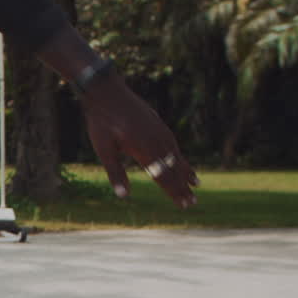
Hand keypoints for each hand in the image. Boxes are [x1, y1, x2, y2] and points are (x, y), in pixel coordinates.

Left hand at [82, 76, 198, 208]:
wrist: (107, 92)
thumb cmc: (102, 123)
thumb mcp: (104, 150)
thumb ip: (115, 173)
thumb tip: (123, 196)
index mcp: (144, 150)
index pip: (163, 177)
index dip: (174, 192)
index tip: (184, 205)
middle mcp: (157, 141)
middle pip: (173, 169)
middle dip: (183, 187)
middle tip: (193, 203)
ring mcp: (160, 132)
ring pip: (176, 157)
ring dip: (185, 173)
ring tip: (196, 185)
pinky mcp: (159, 125)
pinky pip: (173, 145)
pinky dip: (180, 157)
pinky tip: (182, 162)